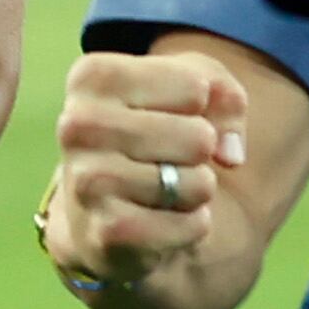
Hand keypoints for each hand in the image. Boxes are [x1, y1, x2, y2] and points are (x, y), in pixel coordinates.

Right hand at [40, 49, 249, 294]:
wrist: (101, 202)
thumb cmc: (150, 128)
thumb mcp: (188, 88)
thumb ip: (224, 92)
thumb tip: (231, 155)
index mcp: (92, 78)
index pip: (197, 89)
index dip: (198, 106)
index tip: (164, 114)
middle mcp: (77, 124)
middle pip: (200, 138)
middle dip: (200, 153)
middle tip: (165, 157)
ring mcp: (87, 180)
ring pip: (198, 184)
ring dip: (195, 191)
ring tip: (158, 187)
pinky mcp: (108, 230)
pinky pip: (193, 226)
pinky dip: (191, 225)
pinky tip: (157, 218)